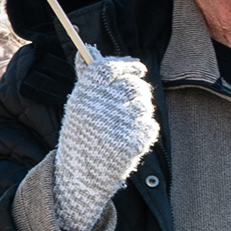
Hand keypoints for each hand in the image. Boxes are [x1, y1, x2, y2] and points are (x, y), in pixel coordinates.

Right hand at [49, 52, 158, 230]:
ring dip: (141, 112)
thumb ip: (89, 79)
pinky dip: (145, 131)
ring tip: (125, 125)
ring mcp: (116, 127)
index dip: (127, 65)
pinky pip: (151, 126)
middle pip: (133, 86)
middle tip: (134, 100)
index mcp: (83, 98)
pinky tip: (131, 139)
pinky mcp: (131, 144)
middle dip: (139, 91)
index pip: (108, 69)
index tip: (138, 67)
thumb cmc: (81, 138)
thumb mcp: (79, 107)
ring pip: (145, 105)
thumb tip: (88, 50)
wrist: (79, 179)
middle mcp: (98, 109)